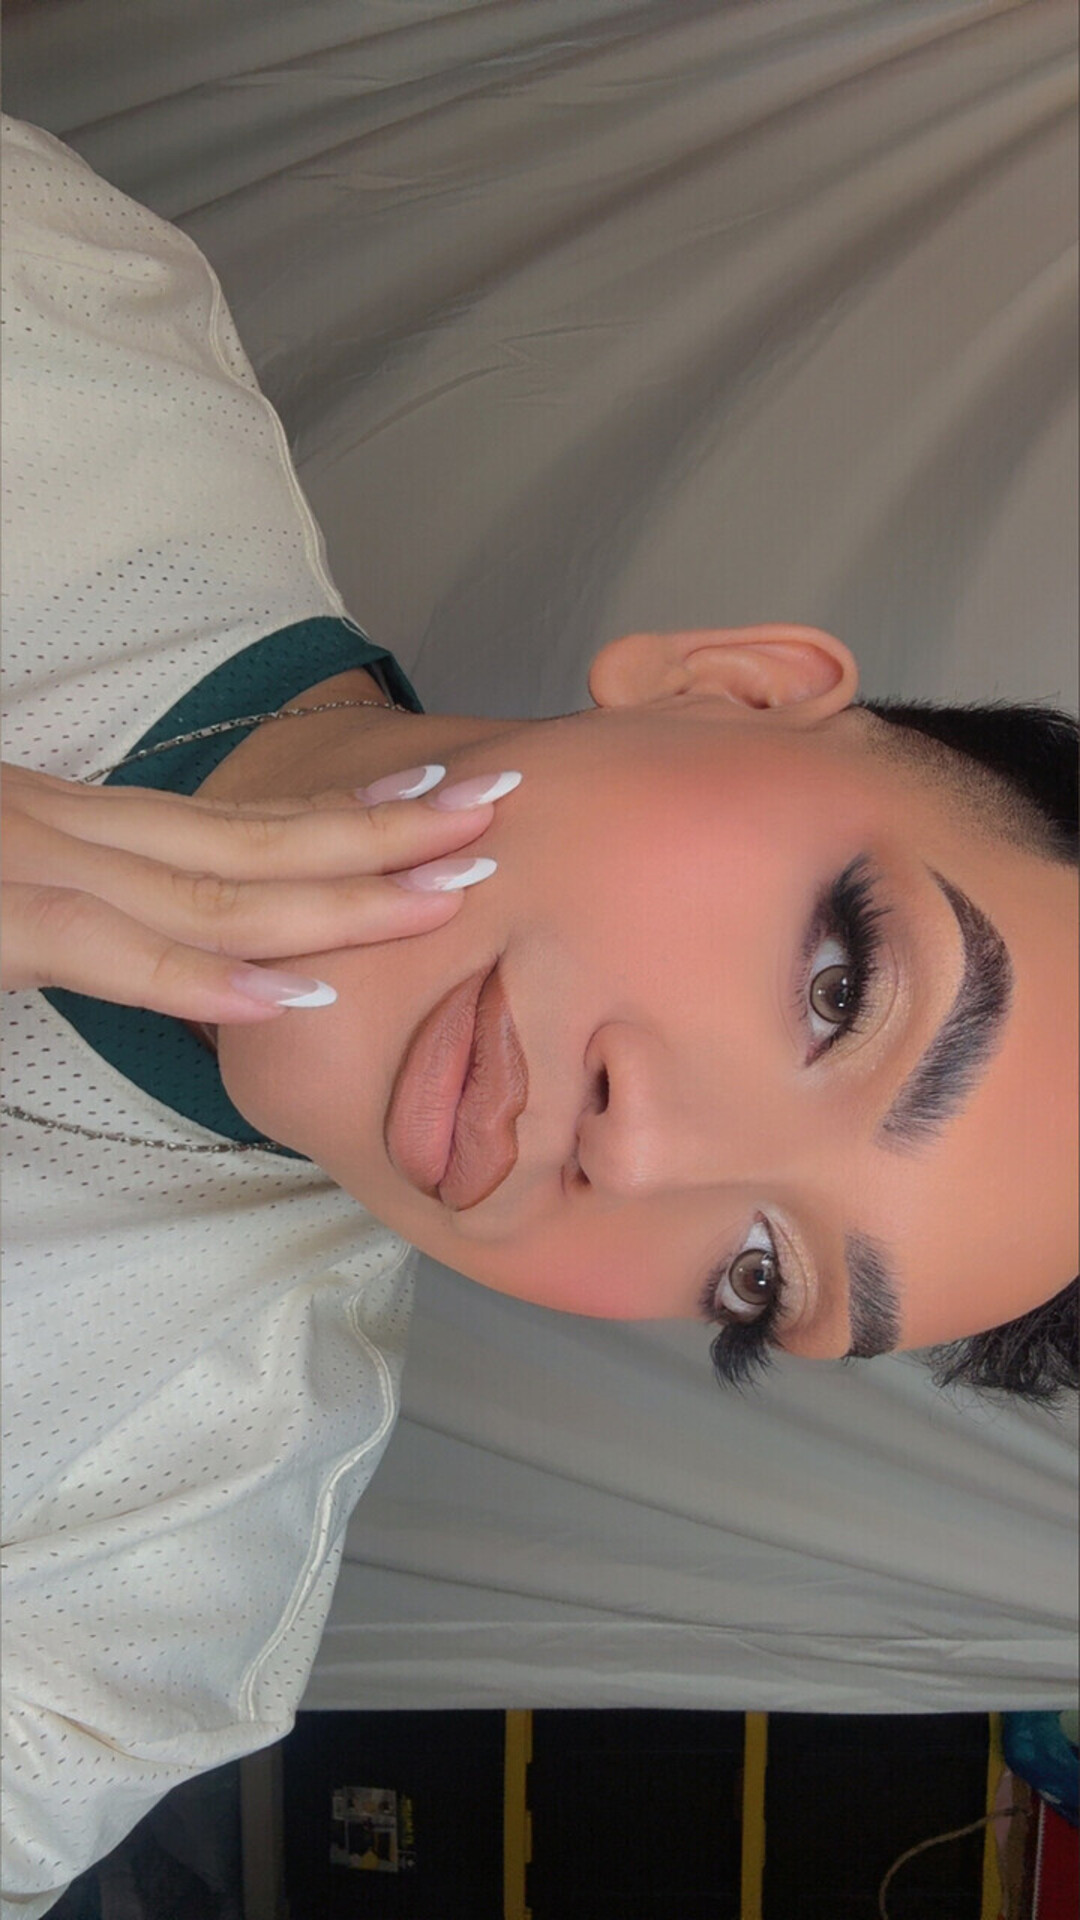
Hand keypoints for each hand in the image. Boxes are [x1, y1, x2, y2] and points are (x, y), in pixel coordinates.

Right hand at [1, 762, 512, 1021]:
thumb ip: (87, 910)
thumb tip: (179, 943)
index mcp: (79, 824)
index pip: (236, 819)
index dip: (347, 812)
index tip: (438, 793)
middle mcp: (71, 829)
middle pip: (255, 836)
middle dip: (386, 833)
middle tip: (491, 818)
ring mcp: (32, 866)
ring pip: (212, 887)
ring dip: (339, 896)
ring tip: (443, 898)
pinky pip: (107, 949)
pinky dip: (201, 976)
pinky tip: (289, 997)